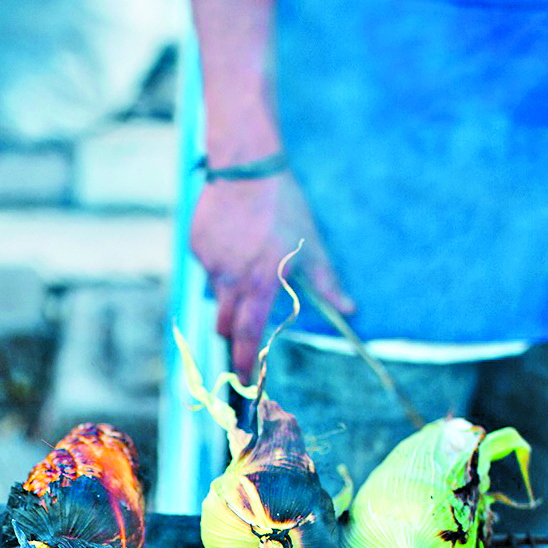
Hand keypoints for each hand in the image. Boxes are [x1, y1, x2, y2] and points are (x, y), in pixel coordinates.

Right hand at [190, 170, 354, 381]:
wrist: (246, 165)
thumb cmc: (284, 204)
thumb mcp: (311, 245)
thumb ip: (326, 282)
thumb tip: (350, 309)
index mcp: (261, 282)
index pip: (249, 334)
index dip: (244, 361)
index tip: (243, 381)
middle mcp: (232, 278)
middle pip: (225, 325)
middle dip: (234, 336)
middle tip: (242, 337)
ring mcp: (210, 263)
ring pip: (215, 297)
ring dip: (228, 300)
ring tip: (244, 275)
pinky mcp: (197, 247)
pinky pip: (207, 269)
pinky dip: (219, 267)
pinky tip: (232, 243)